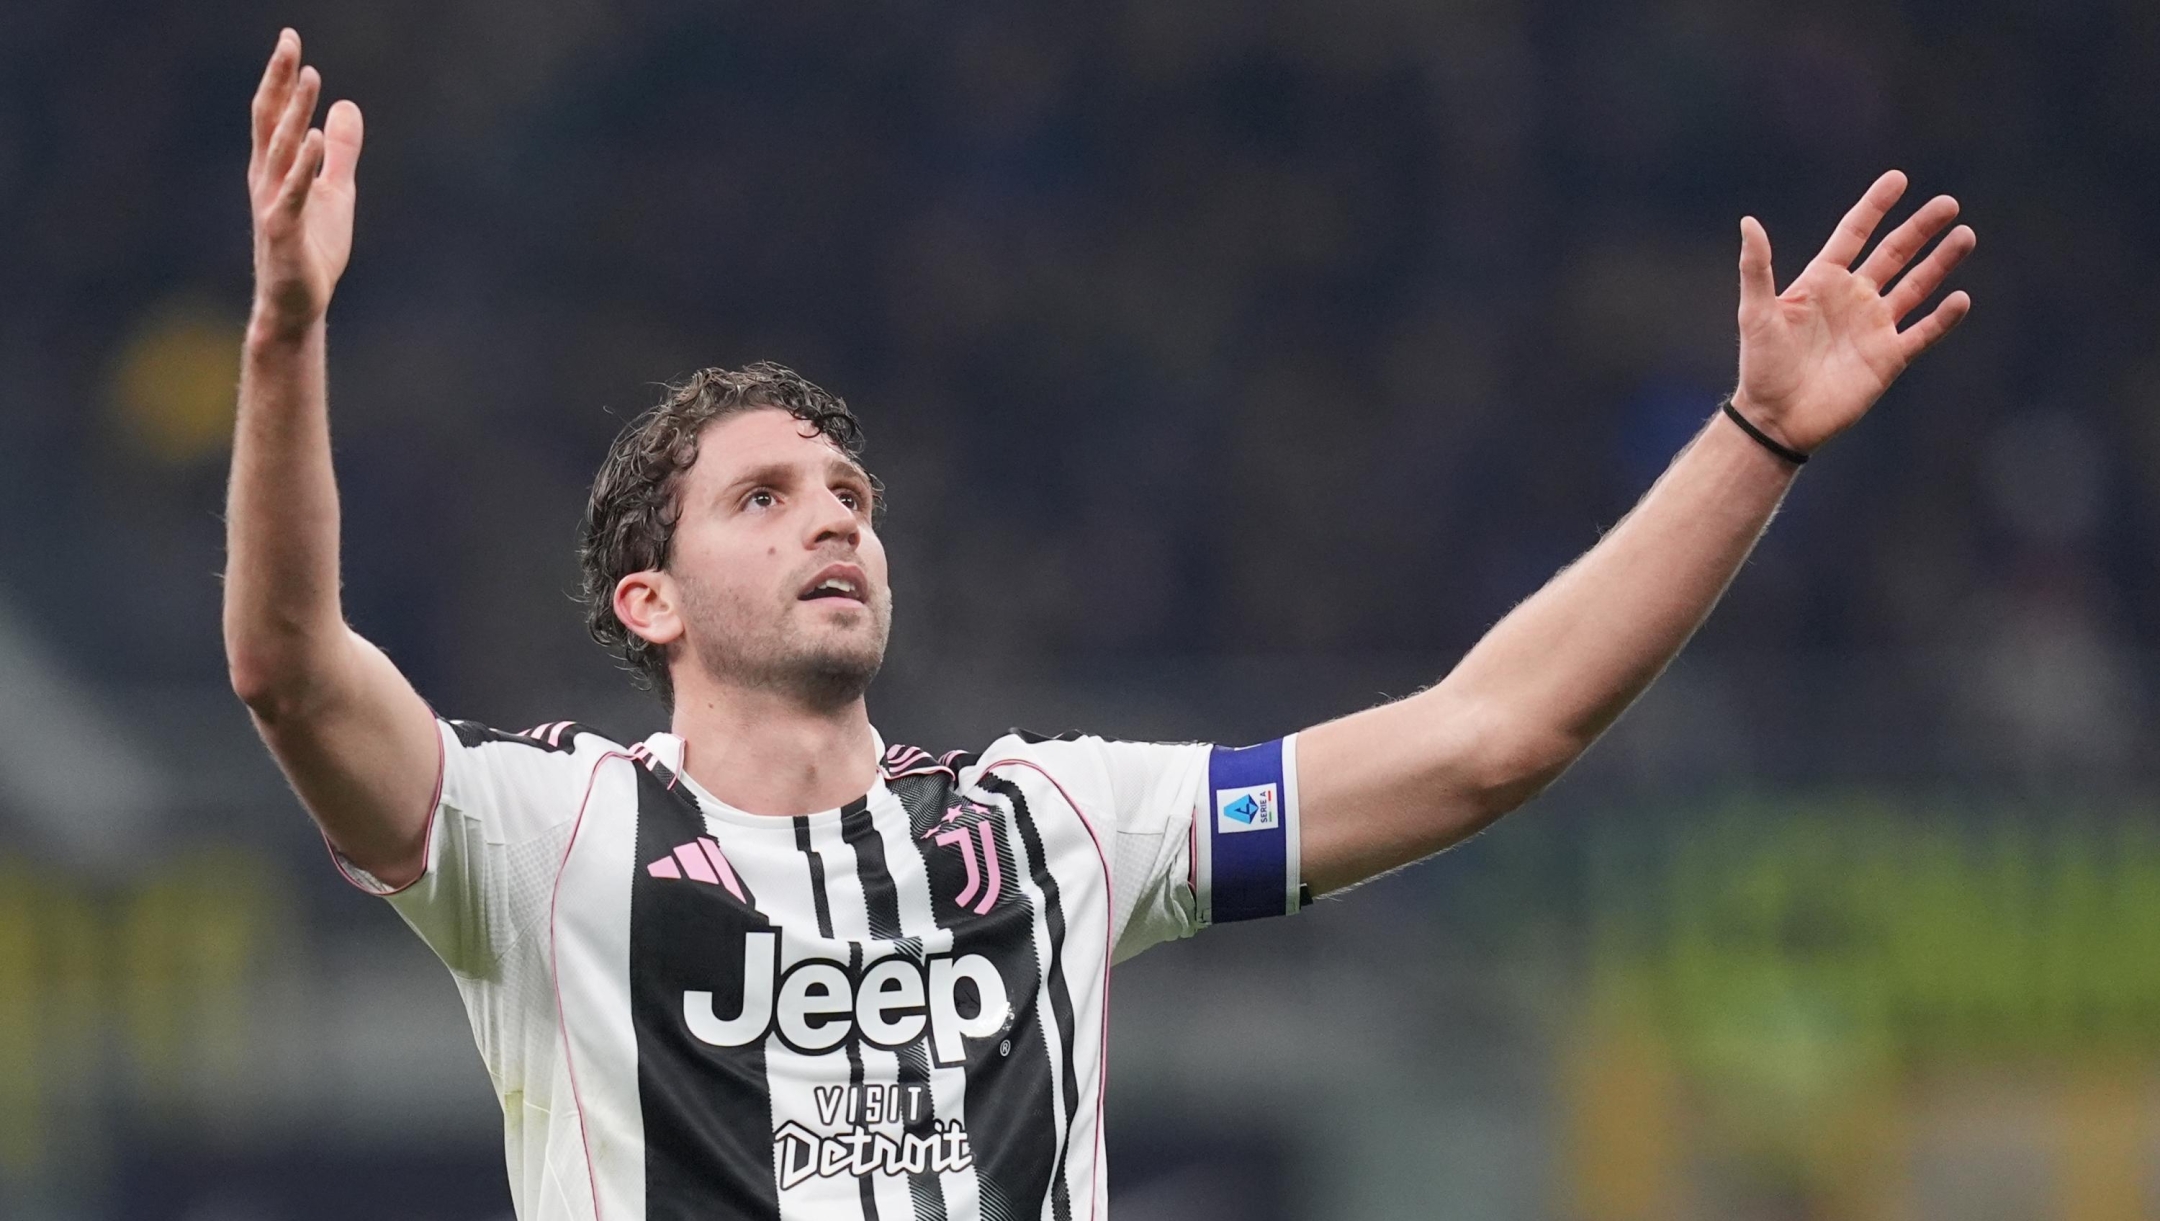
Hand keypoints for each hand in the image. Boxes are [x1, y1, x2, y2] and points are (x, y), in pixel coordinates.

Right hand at [247, 29, 363, 342]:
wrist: (296, 304)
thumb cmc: (312, 249)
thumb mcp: (335, 192)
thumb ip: (341, 152)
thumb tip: (347, 106)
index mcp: (275, 168)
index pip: (275, 114)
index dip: (281, 77)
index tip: (290, 40)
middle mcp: (266, 179)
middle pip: (270, 121)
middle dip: (279, 81)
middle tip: (289, 41)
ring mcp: (273, 204)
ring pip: (281, 150)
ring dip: (295, 113)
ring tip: (309, 78)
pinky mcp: (284, 232)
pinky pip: (293, 193)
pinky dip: (303, 165)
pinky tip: (316, 137)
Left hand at [1732, 170, 1974, 454]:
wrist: (1776, 417)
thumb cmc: (1761, 365)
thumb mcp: (1756, 312)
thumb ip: (1757, 267)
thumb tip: (1748, 221)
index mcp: (1822, 281)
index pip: (1854, 234)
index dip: (1875, 207)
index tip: (1898, 178)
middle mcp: (1853, 298)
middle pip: (1894, 254)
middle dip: (1921, 229)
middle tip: (1949, 204)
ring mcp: (1874, 327)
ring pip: (1916, 286)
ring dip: (1940, 262)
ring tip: (1965, 236)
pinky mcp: (1889, 358)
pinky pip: (1923, 332)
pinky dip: (1943, 317)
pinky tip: (1961, 298)